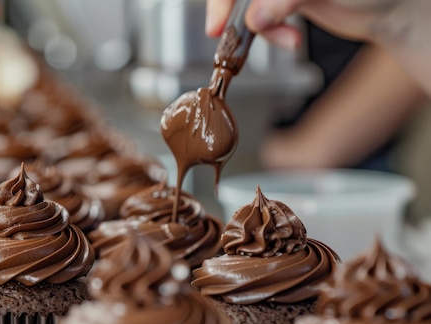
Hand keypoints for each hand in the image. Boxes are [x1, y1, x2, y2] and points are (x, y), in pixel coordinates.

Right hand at [206, 0, 404, 49]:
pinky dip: (270, 33)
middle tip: (218, 30)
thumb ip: (286, 0)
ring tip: (286, 39)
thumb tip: (255, 18)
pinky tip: (288, 38)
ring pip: (247, 4)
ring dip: (259, 28)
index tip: (218, 18)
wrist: (387, 10)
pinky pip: (259, 18)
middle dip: (229, 7)